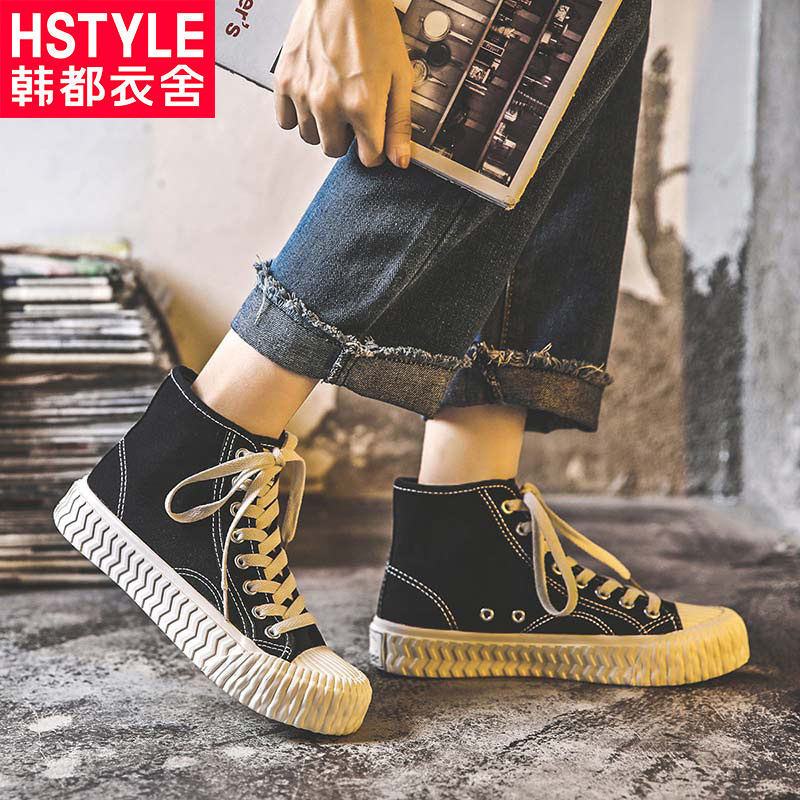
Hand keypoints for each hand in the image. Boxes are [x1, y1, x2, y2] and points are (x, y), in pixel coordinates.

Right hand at [274, 0, 412, 167]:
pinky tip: (312, 96)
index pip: (368, 158)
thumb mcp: (400, 76)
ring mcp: (303, 93)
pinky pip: (286, 121)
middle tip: (353, 111)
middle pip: (334, 151)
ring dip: (323, 125)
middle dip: (347, 137)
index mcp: (362, 106)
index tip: (375, 134)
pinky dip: (299, 114)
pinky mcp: (284, 81)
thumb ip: (399, 122)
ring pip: (311, 137)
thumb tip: (400, 160)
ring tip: (333, 98)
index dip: (375, 147)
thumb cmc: (374, 26)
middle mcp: (329, 104)